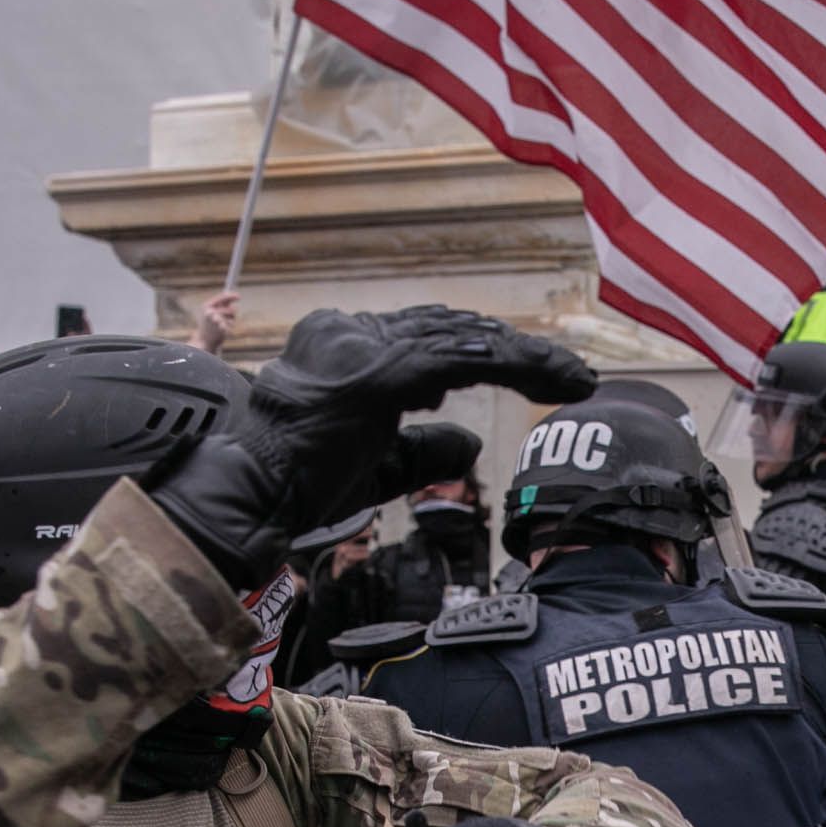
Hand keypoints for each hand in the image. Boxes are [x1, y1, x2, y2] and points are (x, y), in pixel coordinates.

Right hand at [150, 306, 589, 585]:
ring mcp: (359, 347)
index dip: (489, 351)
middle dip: (519, 351)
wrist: (250, 497)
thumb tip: (471, 439)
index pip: (430, 338)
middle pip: (452, 330)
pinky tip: (544, 376)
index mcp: (345, 346)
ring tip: (575, 377)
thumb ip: (422, 449)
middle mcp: (350, 332)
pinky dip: (507, 366)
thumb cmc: (298, 488)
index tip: (538, 372)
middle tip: (575, 373)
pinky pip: (455, 359)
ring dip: (526, 358)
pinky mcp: (373, 373)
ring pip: (461, 338)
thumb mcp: (375, 466)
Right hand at [193, 290, 239, 355]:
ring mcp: (216, 321)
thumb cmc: (208, 324)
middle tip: (230, 316)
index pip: (222, 298)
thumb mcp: (211, 311)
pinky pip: (231, 324)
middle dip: (232, 313)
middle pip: (230, 309)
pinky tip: (222, 330)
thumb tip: (233, 296)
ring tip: (223, 324)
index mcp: (207, 306)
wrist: (203, 340)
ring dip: (231, 319)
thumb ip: (221, 304)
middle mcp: (211, 312)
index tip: (239, 296)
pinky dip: (229, 326)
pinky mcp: (222, 329)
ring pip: (232, 316)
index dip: (232, 296)